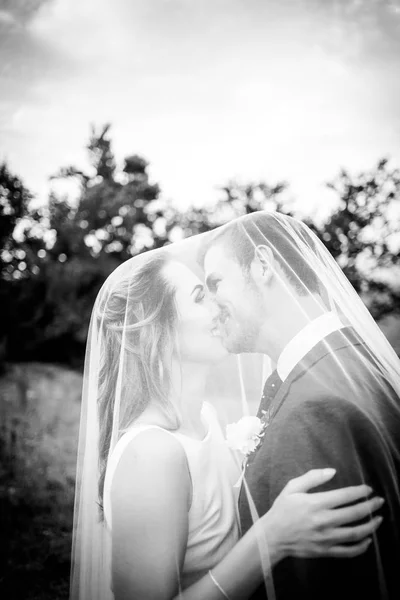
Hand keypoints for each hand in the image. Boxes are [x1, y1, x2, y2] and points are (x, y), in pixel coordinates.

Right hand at [259, 468, 383, 559]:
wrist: (272, 536)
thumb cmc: (282, 509)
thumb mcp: (292, 488)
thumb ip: (312, 477)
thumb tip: (332, 471)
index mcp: (315, 503)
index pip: (345, 496)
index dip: (359, 491)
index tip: (368, 488)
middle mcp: (323, 521)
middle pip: (354, 513)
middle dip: (370, 506)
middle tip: (380, 501)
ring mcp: (325, 538)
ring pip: (355, 533)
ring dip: (371, 526)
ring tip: (379, 519)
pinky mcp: (325, 551)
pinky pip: (348, 551)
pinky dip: (361, 547)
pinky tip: (368, 540)